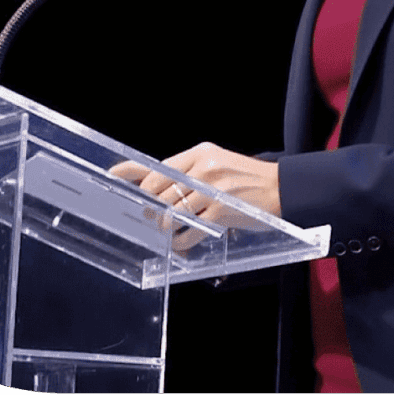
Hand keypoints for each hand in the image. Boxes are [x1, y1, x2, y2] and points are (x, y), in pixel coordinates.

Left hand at [109, 142, 279, 251]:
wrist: (282, 188)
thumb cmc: (246, 179)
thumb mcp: (216, 164)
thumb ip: (186, 172)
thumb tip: (149, 182)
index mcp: (201, 153)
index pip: (157, 167)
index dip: (131, 174)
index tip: (112, 177)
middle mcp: (204, 168)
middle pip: (159, 192)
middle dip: (151, 209)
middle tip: (152, 217)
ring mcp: (212, 190)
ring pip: (170, 214)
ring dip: (165, 227)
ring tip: (170, 230)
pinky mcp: (221, 212)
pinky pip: (188, 231)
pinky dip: (182, 241)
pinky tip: (184, 241)